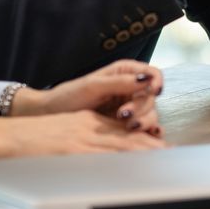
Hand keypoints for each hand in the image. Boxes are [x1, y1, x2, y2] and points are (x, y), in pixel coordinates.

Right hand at [0, 111, 166, 157]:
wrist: (6, 136)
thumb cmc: (31, 139)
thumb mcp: (64, 132)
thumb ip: (84, 140)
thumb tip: (102, 157)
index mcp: (87, 122)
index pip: (122, 131)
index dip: (145, 139)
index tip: (163, 147)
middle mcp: (89, 128)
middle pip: (128, 137)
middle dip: (152, 147)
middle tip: (174, 155)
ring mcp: (82, 139)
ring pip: (121, 146)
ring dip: (144, 154)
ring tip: (165, 161)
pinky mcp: (73, 150)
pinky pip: (103, 158)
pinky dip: (121, 163)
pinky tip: (135, 169)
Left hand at [12, 60, 164, 136]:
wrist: (53, 115)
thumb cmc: (69, 96)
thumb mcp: (93, 86)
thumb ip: (120, 82)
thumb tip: (147, 79)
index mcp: (125, 73)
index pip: (153, 74)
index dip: (156, 82)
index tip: (152, 92)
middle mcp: (131, 89)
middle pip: (152, 97)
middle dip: (142, 107)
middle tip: (122, 116)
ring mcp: (130, 107)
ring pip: (151, 114)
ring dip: (143, 121)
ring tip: (127, 126)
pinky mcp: (127, 124)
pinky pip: (145, 128)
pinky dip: (148, 132)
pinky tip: (144, 135)